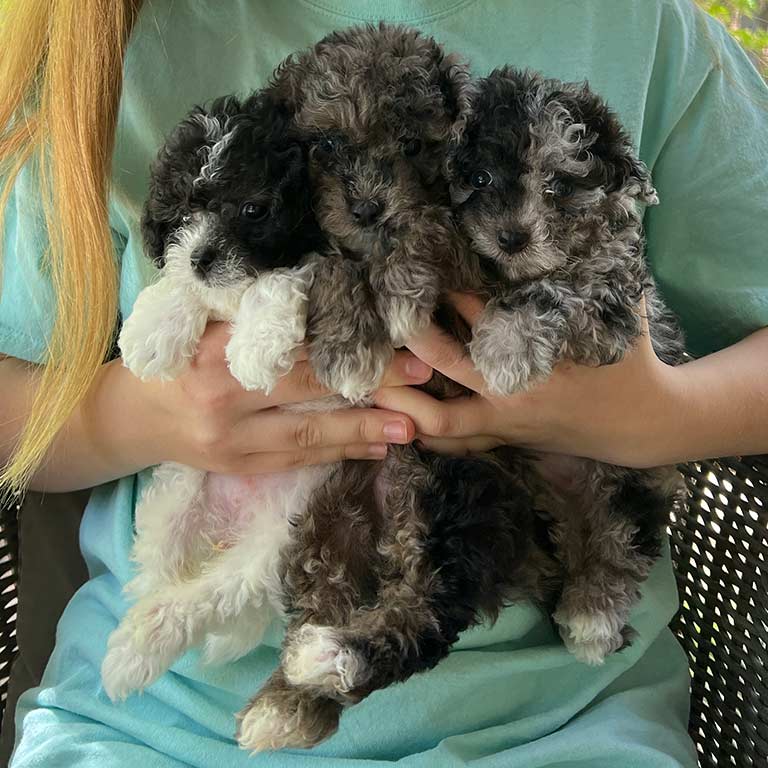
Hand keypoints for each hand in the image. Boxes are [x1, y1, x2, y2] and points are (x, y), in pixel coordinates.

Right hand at [123, 322, 431, 473]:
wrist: (134, 417)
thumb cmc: (176, 360)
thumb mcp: (207, 328)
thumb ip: (259, 322)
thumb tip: (330, 307)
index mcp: (215, 353)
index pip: (294, 349)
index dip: (348, 348)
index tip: (397, 342)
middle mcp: (222, 400)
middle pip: (309, 392)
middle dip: (371, 387)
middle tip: (422, 380)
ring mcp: (231, 442)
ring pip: (309, 434)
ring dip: (364, 430)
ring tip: (412, 428)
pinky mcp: (239, 468)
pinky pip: (297, 459)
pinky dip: (338, 453)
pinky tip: (374, 448)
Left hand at [374, 293, 687, 467]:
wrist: (643, 425)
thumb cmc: (632, 362)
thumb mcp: (618, 315)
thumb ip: (593, 277)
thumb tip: (576, 228)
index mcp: (537, 357)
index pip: (480, 315)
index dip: (447, 292)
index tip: (419, 271)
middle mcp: (510, 393)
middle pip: (443, 367)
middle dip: (407, 341)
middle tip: (376, 319)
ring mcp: (502, 423)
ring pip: (438, 422)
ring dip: (402, 400)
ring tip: (367, 378)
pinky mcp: (502, 440)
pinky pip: (453, 444)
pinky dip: (423, 432)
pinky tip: (397, 415)